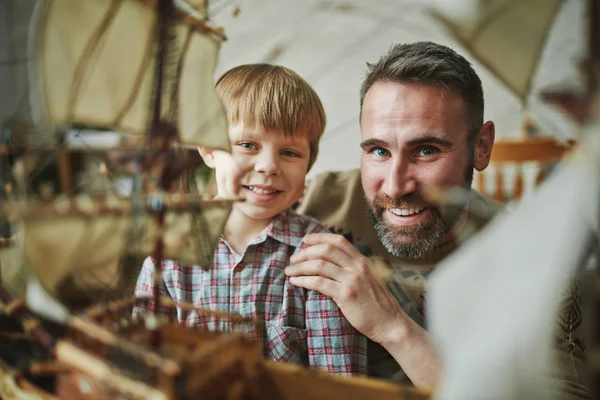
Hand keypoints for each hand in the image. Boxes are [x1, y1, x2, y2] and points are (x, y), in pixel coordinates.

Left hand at [286, 233, 409, 344]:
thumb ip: (353, 269)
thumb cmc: (377, 305)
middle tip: (293, 259)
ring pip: (319, 264)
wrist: (390, 324)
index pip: (338, 240)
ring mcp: (352, 279)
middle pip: (325, 250)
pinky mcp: (346, 294)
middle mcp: (357, 266)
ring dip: (300, 266)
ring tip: (289, 271)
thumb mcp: (368, 280)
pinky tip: (295, 282)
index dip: (319, 237)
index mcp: (362, 261)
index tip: (304, 240)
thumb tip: (332, 264)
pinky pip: (319, 282)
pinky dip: (303, 280)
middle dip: (304, 252)